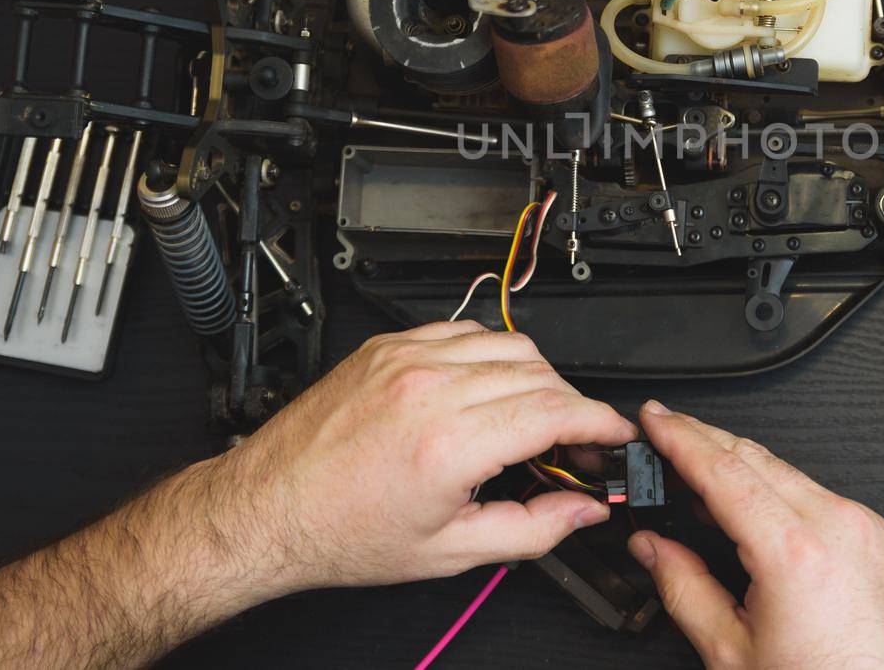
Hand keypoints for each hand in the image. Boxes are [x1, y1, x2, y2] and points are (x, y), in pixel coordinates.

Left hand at [210, 321, 637, 594]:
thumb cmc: (341, 533)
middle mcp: (429, 387)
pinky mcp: (389, 345)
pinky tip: (488, 389)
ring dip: (538, 377)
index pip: (556, 410)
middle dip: (574, 407)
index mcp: (449, 442)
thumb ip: (533, 529)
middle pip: (542, 374)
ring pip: (511, 344)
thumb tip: (583, 509)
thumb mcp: (450, 553)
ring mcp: (407, 358)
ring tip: (532, 418)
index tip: (617, 435)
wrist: (266, 509)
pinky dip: (492, 355)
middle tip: (577, 444)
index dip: (601, 422)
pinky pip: (465, 330)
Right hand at [628, 401, 883, 668]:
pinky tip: (747, 498)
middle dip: (703, 437)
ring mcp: (864, 529)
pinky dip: (773, 485)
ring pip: (786, 470)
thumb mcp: (735, 655)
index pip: (723, 471)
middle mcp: (837, 526)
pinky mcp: (877, 539)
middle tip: (664, 429)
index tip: (654, 420)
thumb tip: (654, 549)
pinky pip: (815, 493)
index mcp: (796, 552)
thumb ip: (686, 591)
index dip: (680, 438)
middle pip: (755, 457)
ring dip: (737, 460)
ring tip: (694, 467)